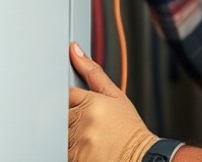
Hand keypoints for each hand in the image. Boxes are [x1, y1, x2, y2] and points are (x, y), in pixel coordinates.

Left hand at [68, 43, 156, 161]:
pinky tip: (87, 148)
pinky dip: (71, 149)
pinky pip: (63, 150)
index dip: (73, 101)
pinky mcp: (76, 158)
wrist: (142, 156)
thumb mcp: (116, 96)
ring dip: (70, 135)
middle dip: (71, 118)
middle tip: (90, 125)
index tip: (83, 108)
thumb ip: (92, 72)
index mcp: (91, 102)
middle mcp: (83, 121)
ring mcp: (78, 142)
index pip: (66, 94)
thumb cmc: (129, 129)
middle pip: (61, 114)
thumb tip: (74, 50)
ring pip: (60, 133)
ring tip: (90, 138)